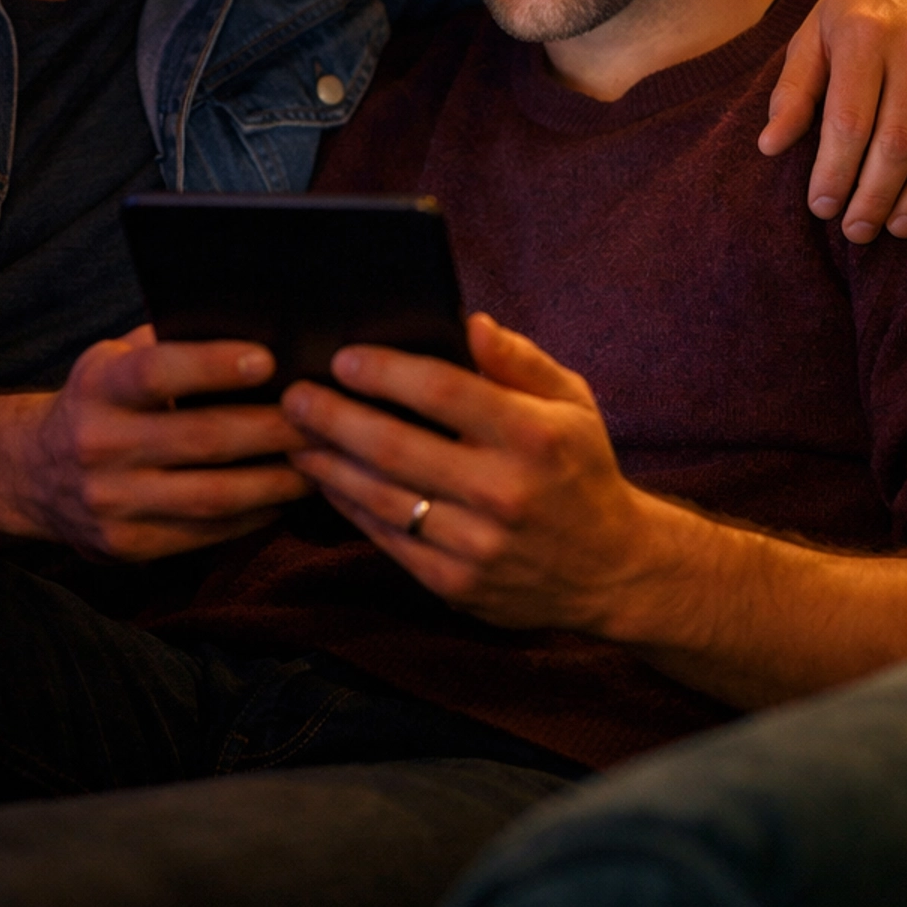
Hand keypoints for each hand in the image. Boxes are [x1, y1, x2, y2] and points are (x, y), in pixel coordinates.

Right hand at [23, 325, 305, 560]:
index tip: (267, 359)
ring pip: (214, 496)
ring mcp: (112, 503)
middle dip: (273, 429)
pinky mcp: (128, 547)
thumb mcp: (111, 360)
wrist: (29, 474)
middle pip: (204, 439)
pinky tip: (284, 498)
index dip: (213, 365)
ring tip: (319, 463)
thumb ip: (165, 344)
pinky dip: (253, 516)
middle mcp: (100, 446)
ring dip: (276, 481)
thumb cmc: (97, 402)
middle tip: (323, 417)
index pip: (157, 372)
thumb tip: (251, 325)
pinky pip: (206, 533)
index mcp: (99, 389)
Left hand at [283, 313, 649, 633]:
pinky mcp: (457, 585)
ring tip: (296, 438)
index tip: (343, 359)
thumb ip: (519, 359)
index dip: (384, 372)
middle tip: (293, 397)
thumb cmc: (581, 469)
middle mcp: (504, 490)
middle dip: (333, 417)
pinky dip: (351, 508)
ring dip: (328, 465)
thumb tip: (470, 322)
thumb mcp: (572, 401)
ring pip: (381, 497)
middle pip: (395, 446)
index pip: (442, 391)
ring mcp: (478, 544)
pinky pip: (388, 540)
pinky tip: (330, 482)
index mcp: (533, 434)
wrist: (612, 569)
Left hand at [757, 0, 906, 243]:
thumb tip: (769, 146)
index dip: (834, 174)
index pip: (848, 123)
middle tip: (859, 231)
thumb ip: (793, 89)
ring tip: (901, 225)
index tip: (822, 209)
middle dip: (875, 196)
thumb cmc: (862, 1)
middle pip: (898, 141)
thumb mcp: (814, 31)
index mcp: (862, 34)